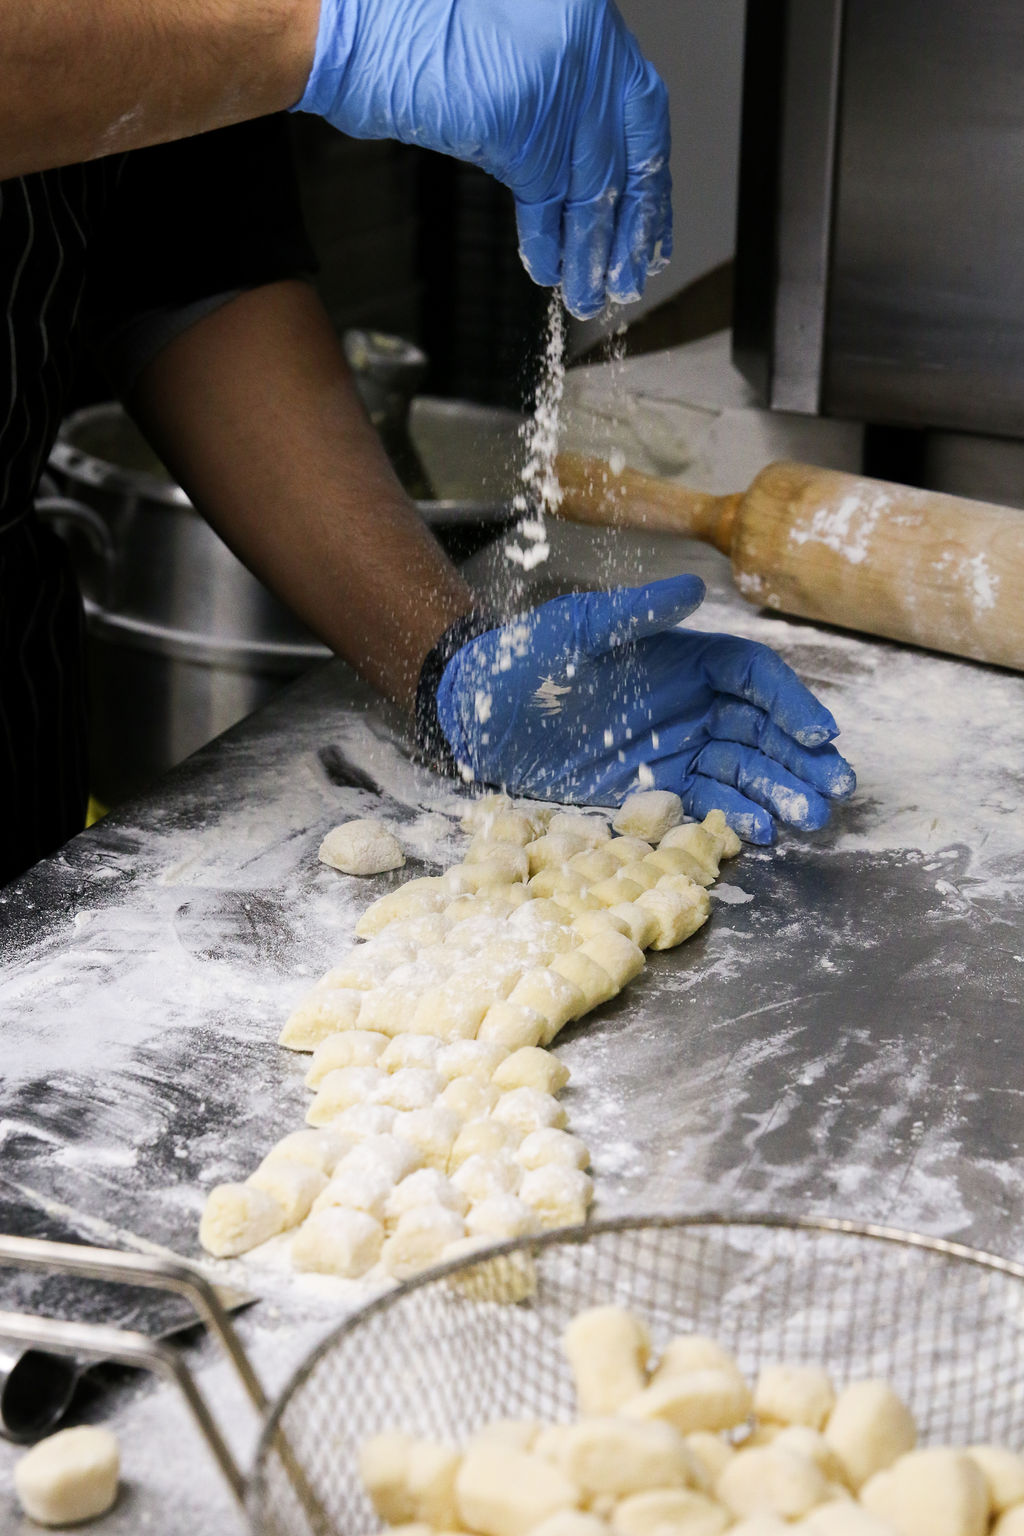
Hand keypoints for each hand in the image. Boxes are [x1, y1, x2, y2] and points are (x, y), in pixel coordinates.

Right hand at [292, 0, 671, 318]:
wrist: (355, 25)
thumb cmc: (412, 30)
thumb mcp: (509, 47)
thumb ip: (552, 90)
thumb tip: (575, 157)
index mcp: (587, 18)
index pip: (642, 111)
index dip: (649, 175)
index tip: (651, 218)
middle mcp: (584, 45)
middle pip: (626, 156)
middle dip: (632, 224)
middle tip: (631, 272)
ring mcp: (558, 81)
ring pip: (591, 186)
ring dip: (593, 249)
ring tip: (592, 293)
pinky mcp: (522, 122)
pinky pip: (547, 198)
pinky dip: (551, 241)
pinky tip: (553, 272)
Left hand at [435, 576, 855, 843]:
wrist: (476, 715)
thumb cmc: (525, 660)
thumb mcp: (577, 630)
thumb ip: (635, 614)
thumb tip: (693, 587)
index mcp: (685, 658)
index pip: (755, 677)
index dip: (791, 702)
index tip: (819, 732)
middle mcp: (691, 704)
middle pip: (763, 730)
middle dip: (802, 759)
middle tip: (836, 790)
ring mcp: (676, 749)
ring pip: (744, 771)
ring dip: (780, 792)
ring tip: (809, 820)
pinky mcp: (653, 790)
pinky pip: (706, 804)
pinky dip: (735, 818)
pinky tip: (761, 833)